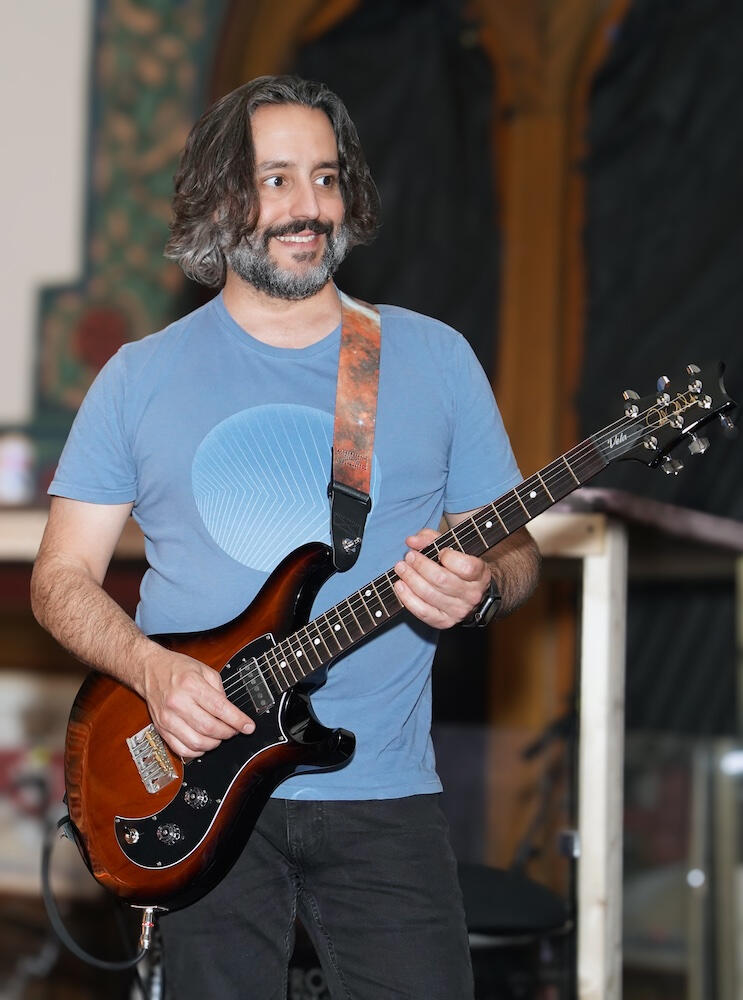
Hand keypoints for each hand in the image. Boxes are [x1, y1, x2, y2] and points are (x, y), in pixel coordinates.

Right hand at [140, 645, 254, 758]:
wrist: (150, 669)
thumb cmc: (177, 668)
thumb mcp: (204, 669)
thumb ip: (219, 690)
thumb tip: (229, 712)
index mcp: (191, 685)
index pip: (220, 708)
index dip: (237, 720)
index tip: (248, 726)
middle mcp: (178, 703)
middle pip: (210, 728)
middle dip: (228, 732)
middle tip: (234, 729)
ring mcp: (168, 718)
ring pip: (197, 742)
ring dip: (214, 743)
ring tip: (219, 735)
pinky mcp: (161, 729)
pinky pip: (181, 750)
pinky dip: (197, 751)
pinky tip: (204, 743)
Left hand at [393, 528, 491, 628]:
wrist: (472, 594)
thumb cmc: (460, 566)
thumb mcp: (453, 548)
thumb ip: (432, 539)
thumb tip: (412, 541)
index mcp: (480, 575)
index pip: (466, 567)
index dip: (449, 557)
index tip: (439, 551)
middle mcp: (472, 595)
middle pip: (441, 580)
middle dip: (420, 566)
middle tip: (409, 556)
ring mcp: (459, 611)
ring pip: (429, 595)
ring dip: (411, 579)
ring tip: (400, 568)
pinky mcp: (445, 622)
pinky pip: (423, 612)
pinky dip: (408, 598)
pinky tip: (399, 586)